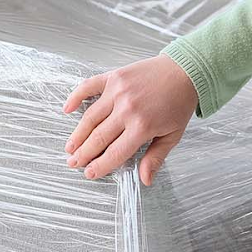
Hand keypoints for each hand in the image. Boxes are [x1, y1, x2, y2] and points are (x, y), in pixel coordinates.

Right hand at [63, 55, 198, 183]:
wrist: (184, 71)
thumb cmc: (179, 104)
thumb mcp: (173, 135)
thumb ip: (156, 157)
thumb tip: (145, 180)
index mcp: (142, 127)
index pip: (115, 153)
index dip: (100, 166)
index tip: (89, 173)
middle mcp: (126, 110)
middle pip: (98, 137)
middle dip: (84, 154)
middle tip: (73, 163)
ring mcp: (118, 91)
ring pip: (90, 117)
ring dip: (78, 134)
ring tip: (70, 148)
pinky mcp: (113, 77)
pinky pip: (88, 87)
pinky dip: (75, 97)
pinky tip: (67, 110)